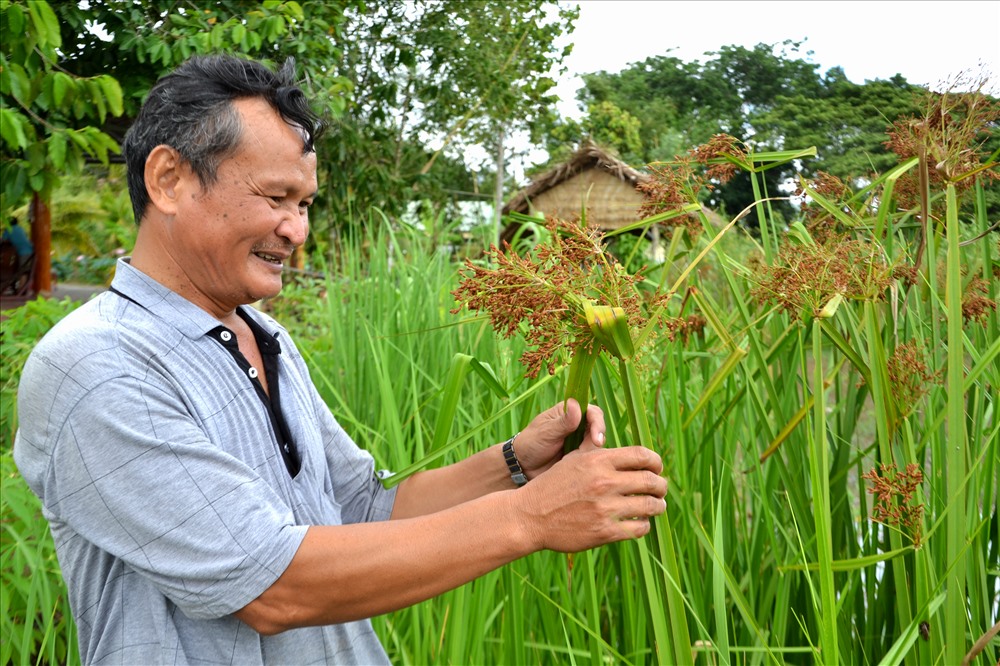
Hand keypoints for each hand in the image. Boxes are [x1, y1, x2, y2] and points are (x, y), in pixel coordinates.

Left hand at [512, 399, 604, 479]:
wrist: (522, 467)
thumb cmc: (530, 444)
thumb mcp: (546, 432)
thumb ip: (563, 421)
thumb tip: (575, 403)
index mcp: (568, 411)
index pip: (593, 412)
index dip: (598, 425)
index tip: (597, 440)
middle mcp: (577, 423)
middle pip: (599, 429)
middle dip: (595, 442)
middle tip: (583, 453)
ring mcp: (579, 439)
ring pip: (596, 444)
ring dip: (589, 453)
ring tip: (572, 460)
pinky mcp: (579, 454)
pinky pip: (591, 457)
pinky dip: (586, 461)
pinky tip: (575, 466)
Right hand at [512, 443, 666, 552]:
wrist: (529, 516)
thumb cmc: (552, 486)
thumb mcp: (573, 460)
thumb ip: (600, 454)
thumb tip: (628, 454)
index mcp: (598, 460)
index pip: (642, 455)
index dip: (656, 462)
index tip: (657, 468)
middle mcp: (604, 482)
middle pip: (651, 481)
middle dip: (661, 485)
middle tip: (660, 489)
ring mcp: (605, 508)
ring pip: (650, 506)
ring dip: (658, 506)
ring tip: (656, 506)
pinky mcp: (604, 531)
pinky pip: (639, 528)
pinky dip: (644, 525)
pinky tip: (639, 522)